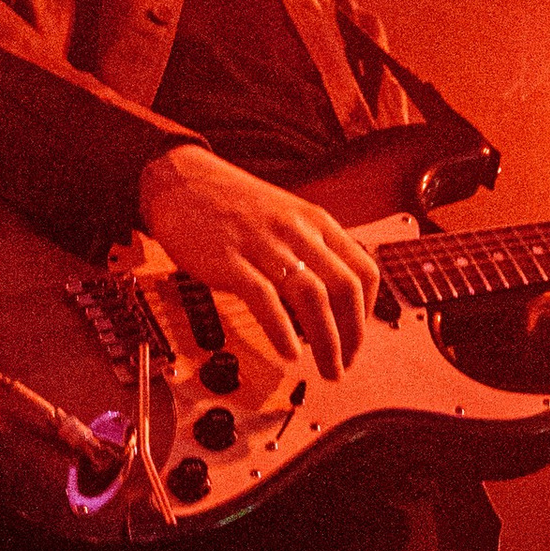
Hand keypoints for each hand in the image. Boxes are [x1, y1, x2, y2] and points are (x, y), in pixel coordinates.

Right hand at [136, 143, 381, 378]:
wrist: (181, 181)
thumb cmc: (233, 206)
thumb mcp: (286, 216)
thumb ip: (312, 250)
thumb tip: (333, 300)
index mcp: (316, 221)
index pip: (363, 270)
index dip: (367, 312)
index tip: (357, 337)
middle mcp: (296, 232)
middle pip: (344, 288)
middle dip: (353, 335)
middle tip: (347, 363)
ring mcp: (263, 245)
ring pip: (311, 297)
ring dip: (326, 341)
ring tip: (328, 369)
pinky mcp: (229, 260)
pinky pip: (265, 299)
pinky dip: (282, 331)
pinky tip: (289, 352)